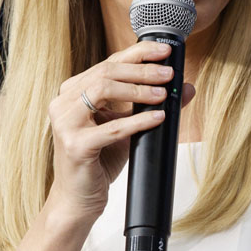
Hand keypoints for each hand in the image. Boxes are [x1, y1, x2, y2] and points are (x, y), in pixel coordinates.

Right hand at [47, 40, 192, 219]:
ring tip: (163, 95)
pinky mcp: (75, 146)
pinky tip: (158, 118)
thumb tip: (186, 87)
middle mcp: (64, 102)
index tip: (164, 51)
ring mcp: (65, 123)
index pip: (108, 63)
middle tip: (169, 74)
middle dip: (142, 71)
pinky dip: (138, 121)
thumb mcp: (129, 127)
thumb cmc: (100, 160)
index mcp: (73, 92)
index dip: (138, 54)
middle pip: (106, 72)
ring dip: (138, 90)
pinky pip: (112, 127)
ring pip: (103, 90)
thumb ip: (153, 105)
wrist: (79, 199)